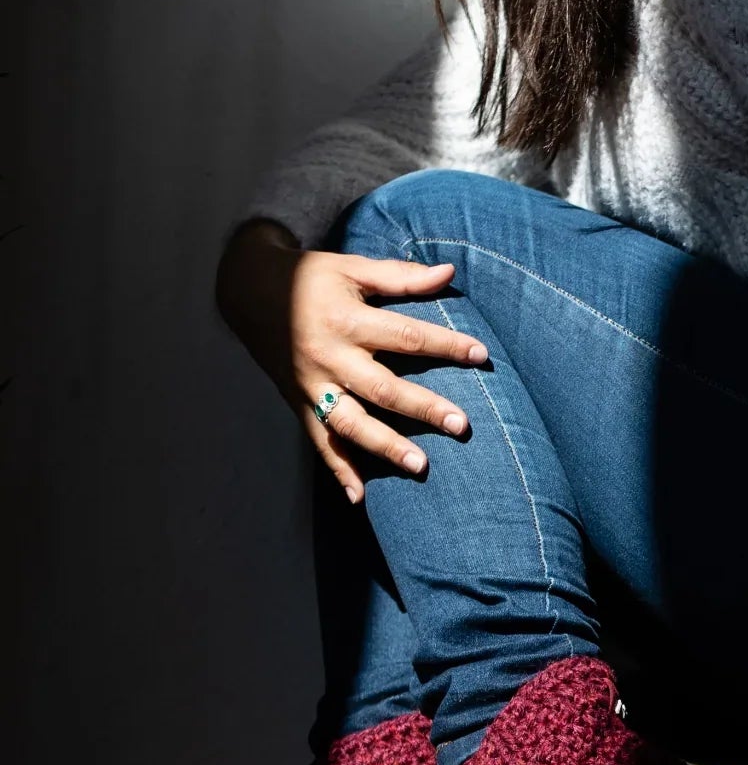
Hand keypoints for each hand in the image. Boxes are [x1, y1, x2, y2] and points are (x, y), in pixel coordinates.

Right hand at [215, 218, 490, 502]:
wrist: (247, 290)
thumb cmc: (311, 277)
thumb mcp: (353, 268)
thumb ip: (400, 277)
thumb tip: (449, 273)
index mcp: (346, 320)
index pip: (405, 335)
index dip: (444, 345)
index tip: (482, 355)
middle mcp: (328, 357)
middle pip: (381, 388)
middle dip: (422, 408)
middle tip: (461, 425)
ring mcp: (311, 385)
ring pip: (350, 423)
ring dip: (384, 447)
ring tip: (420, 466)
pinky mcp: (298, 403)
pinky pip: (319, 441)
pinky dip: (338, 470)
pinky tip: (359, 496)